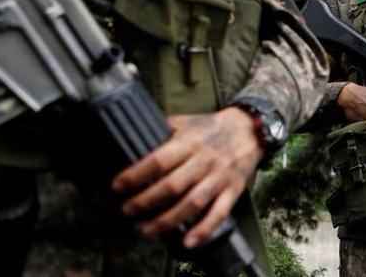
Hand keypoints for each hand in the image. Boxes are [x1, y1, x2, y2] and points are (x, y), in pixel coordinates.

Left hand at [111, 107, 263, 248]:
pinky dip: (204, 229)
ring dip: (167, 220)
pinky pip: (219, 213)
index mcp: (189, 142)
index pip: (158, 160)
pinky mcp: (233, 190)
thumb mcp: (185, 122)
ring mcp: (220, 177)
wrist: (248, 130)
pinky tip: (188, 242)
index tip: (117, 186)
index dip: (136, 175)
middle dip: (146, 201)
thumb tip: (132, 141)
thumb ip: (162, 132)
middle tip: (127, 210)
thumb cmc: (210, 128)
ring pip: (193, 203)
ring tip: (146, 230)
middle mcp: (204, 160)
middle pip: (172, 185)